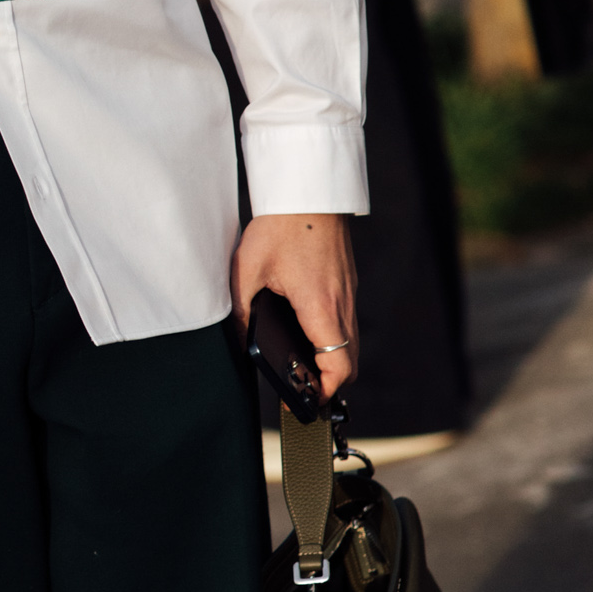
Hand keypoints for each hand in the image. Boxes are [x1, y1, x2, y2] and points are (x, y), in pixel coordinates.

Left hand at [231, 213, 357, 404]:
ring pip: (350, 342)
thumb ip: (243, 311)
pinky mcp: (347, 282)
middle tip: (302, 393)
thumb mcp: (247, 270)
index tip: (307, 402)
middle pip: (350, 360)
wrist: (308, 189)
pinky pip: (346, 322)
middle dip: (330, 383)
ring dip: (333, 361)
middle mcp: (341, 303)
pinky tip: (309, 337)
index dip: (326, 391)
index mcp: (320, 306)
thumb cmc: (279, 225)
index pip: (339, 365)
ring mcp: (349, 292)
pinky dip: (334, 340)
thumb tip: (242, 342)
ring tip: (304, 370)